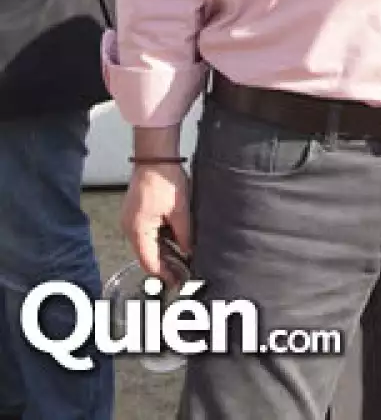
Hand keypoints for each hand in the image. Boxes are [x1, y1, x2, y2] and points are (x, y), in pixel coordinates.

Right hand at [121, 163, 191, 285]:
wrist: (155, 158)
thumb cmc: (166, 182)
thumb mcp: (180, 211)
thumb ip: (184, 235)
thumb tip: (189, 252)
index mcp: (138, 231)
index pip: (149, 261)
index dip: (162, 274)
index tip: (176, 283)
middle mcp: (129, 228)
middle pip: (146, 254)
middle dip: (163, 265)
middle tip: (181, 274)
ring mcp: (130, 220)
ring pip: (147, 244)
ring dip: (162, 252)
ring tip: (181, 261)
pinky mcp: (135, 213)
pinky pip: (146, 233)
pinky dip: (158, 240)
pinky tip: (173, 242)